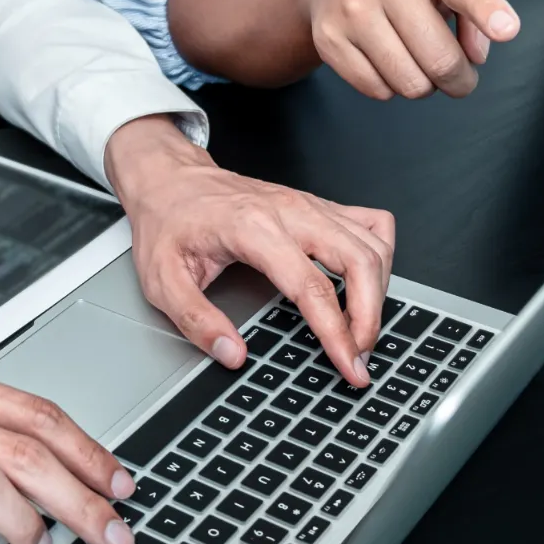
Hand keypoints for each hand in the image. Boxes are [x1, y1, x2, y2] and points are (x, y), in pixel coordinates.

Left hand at [105, 117, 395, 386]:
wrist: (171, 179)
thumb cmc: (169, 222)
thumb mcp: (162, 280)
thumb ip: (196, 321)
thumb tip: (231, 354)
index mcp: (254, 228)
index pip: (312, 287)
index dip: (336, 332)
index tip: (349, 364)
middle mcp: (291, 211)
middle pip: (359, 261)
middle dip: (370, 317)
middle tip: (359, 357)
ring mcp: (310, 205)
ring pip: (373, 243)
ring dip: (379, 291)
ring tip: (362, 329)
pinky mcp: (319, 205)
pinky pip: (372, 224)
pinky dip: (381, 255)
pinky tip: (368, 282)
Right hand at [291, 0, 519, 100]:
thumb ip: (472, 9)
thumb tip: (475, 57)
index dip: (485, 9)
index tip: (506, 30)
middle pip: (440, 58)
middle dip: (459, 80)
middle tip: (459, 77)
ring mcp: (351, 8)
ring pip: (410, 83)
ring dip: (424, 85)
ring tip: (418, 62)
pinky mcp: (329, 39)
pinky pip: (378, 91)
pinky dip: (391, 87)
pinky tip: (387, 61)